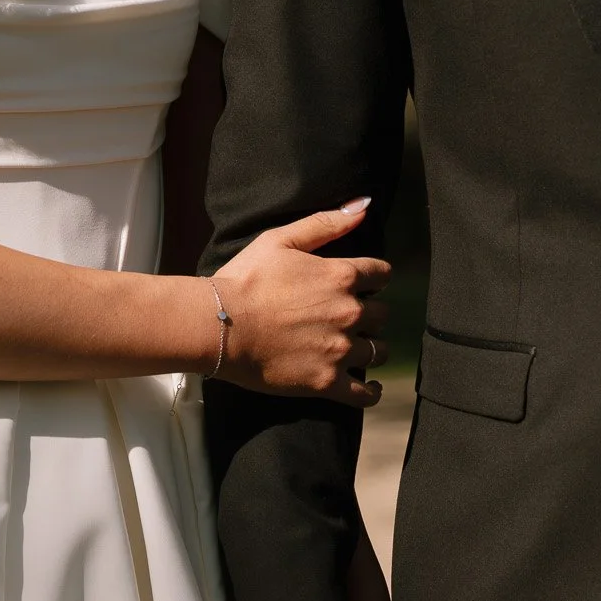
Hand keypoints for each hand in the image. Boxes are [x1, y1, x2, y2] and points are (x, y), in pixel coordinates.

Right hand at [212, 200, 389, 405]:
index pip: (382, 274)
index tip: (363, 284)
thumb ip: (326, 223)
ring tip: (357, 349)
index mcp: (341, 276)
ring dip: (371, 349)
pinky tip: (371, 388)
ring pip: (379, 352)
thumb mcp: (280, 239)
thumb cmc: (245, 280)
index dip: (374, 278)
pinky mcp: (327, 382)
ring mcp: (340, 350)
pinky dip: (372, 392)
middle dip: (370, 314)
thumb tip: (364, 205)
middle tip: (350, 318)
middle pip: (383, 314)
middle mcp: (349, 313)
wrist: (218, 326)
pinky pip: (365, 395)